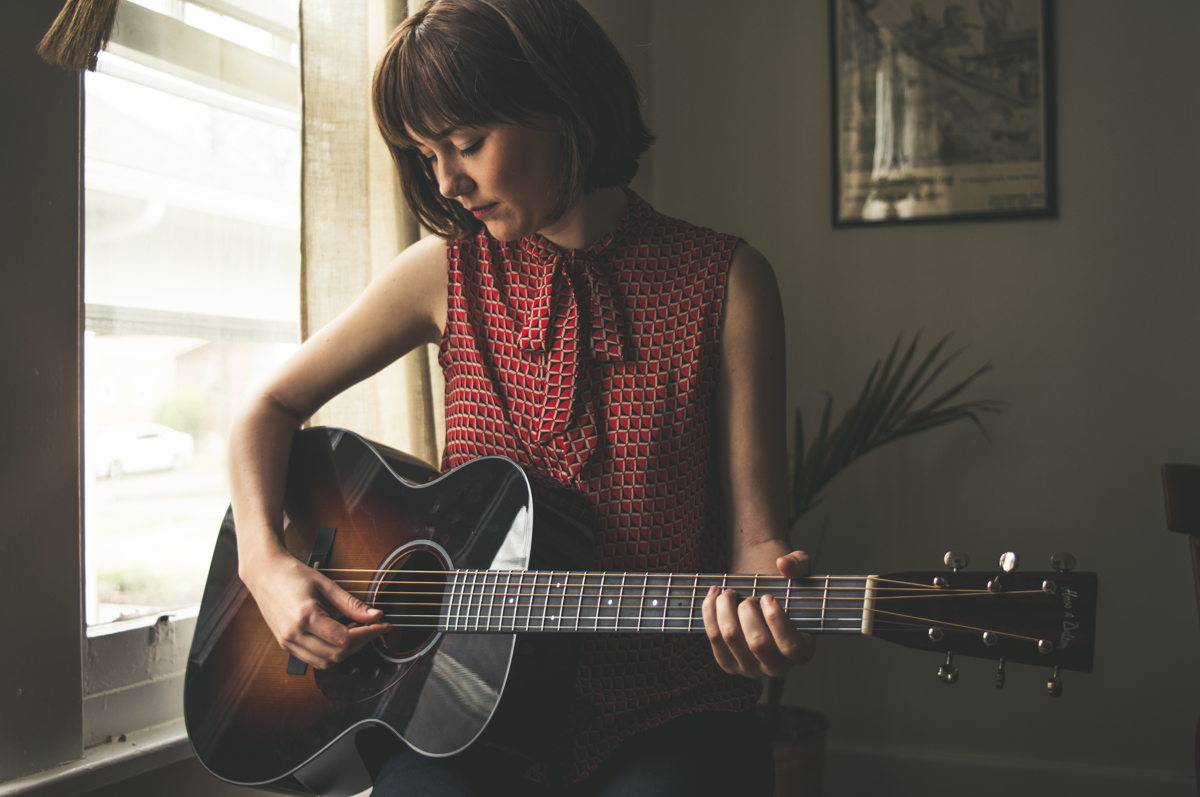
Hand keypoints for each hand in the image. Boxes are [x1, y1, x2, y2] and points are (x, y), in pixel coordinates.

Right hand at [240, 547, 390, 669]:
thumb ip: (352, 604)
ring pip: (325, 662)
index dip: (368, 634)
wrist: (264, 573)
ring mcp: (287, 642)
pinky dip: (331, 653)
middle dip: (360, 644)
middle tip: (373, 628)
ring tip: (358, 632)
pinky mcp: (285, 644)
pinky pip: (313, 659)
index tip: (382, 625)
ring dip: (346, 652)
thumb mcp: (327, 585)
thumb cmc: (293, 574)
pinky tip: (340, 636)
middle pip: (336, 655)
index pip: (344, 639)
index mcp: (305, 616)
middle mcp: (293, 634)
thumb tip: (376, 615)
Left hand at [701, 551, 815, 677]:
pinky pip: (714, 637)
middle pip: (757, 642)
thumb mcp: (799, 572)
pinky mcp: (728, 664)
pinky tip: (715, 596)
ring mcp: (751, 669)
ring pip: (731, 637)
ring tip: (730, 592)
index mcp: (802, 650)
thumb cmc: (783, 589)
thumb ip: (798, 563)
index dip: (777, 621)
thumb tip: (784, 564)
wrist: (759, 600)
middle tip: (749, 597)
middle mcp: (778, 667)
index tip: (768, 597)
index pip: (791, 647)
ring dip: (726, 607)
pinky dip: (710, 611)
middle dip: (748, 610)